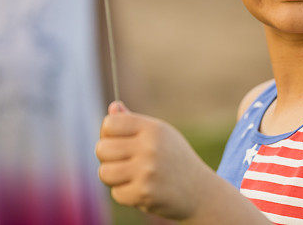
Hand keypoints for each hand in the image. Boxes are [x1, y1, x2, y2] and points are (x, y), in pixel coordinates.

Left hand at [96, 102, 214, 219]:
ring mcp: (147, 171)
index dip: (107, 133)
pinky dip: (125, 193)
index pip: (110, 123)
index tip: (117, 140)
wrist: (200, 191)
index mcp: (152, 128)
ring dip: (113, 177)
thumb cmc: (174, 159)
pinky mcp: (145, 193)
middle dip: (107, 157)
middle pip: (102, 149)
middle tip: (122, 161)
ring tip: (128, 175)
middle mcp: (150, 147)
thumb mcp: (160, 135)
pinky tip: (140, 189)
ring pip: (105, 172)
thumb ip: (133, 122)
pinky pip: (116, 193)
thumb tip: (113, 109)